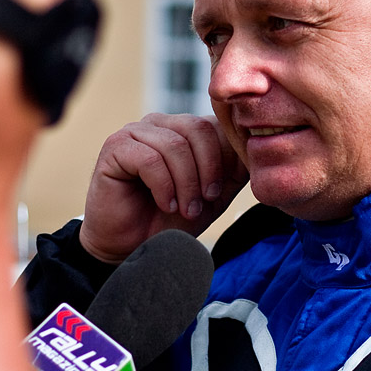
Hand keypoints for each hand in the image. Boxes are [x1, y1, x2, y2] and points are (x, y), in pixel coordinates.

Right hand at [79, 113, 248, 261]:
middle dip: (207, 170)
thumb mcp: (214, 194)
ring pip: (175, 145)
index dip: (224, 158)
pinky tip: (165, 204)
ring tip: (184, 209)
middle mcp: (160, 123)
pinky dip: (163, 186)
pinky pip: (149, 158)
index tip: (219, 192)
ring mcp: (135, 132)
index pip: (216, 124)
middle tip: (205, 201)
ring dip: (186, 183)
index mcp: (184, 128)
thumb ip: (234, 169)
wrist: (132, 247)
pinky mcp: (115, 148)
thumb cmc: (171, 219)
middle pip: (198, 129)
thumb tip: (255, 147)